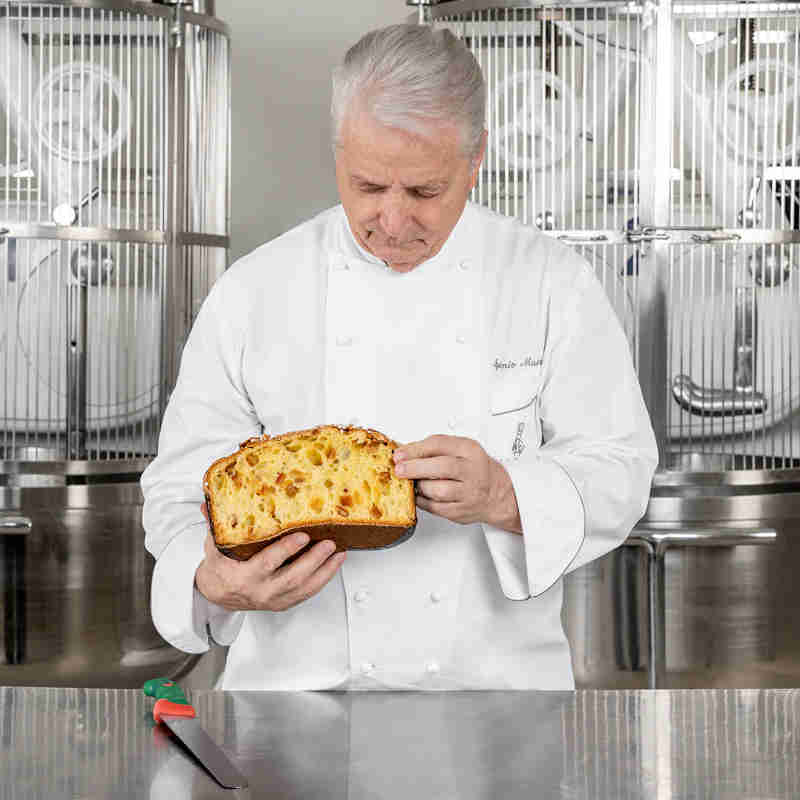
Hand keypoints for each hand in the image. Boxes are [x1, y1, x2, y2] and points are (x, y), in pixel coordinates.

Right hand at [195, 504, 345, 610]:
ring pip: (305, 587)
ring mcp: (274, 599)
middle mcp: (261, 591)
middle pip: (292, 577)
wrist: (219, 594)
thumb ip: (215, 525)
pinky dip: (324, 577)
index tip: (302, 536)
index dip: (286, 550)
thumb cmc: (221, 566)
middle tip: (329, 542)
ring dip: (325, 569)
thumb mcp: (214, 545)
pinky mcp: (285, 603)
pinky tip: (335, 563)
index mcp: (243, 576)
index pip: (267, 564)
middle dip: (313, 559)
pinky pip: (308, 592)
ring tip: (338, 551)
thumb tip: (208, 502)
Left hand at [393, 435, 521, 532]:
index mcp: (470, 450)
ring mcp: (468, 493)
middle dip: (415, 468)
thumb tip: (405, 452)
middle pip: (441, 468)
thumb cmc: (475, 468)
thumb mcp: (461, 449)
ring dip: (420, 486)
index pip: (440, 445)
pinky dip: (422, 501)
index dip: (415, 449)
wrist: (497, 493)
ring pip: (438, 491)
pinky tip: (419, 494)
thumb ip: (435, 448)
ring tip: (413, 482)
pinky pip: (435, 507)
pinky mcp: (461, 512)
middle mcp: (472, 471)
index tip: (399, 454)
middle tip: (399, 469)